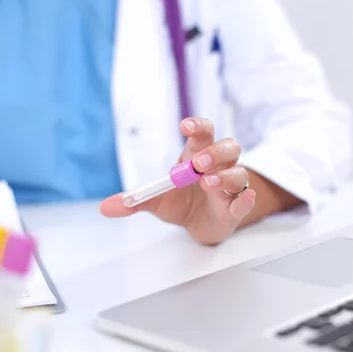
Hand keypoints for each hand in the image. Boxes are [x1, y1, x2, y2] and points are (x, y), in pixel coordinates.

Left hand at [99, 118, 255, 244]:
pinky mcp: (235, 209)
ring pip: (239, 173)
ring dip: (226, 176)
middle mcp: (218, 167)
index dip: (198, 126)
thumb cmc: (180, 202)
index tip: (185, 126)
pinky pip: (246, 201)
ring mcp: (229, 188)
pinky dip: (247, 199)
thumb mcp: (155, 200)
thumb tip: (105, 207)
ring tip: (208, 183)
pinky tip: (244, 197)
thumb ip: (134, 201)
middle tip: (198, 163)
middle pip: (228, 148)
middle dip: (215, 152)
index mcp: (196, 156)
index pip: (204, 133)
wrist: (196, 225)